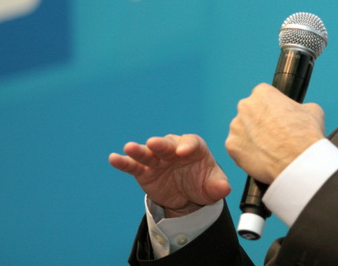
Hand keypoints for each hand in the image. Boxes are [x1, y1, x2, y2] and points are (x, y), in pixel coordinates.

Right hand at [109, 134, 230, 216]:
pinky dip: (124, 162)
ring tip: (129, 147)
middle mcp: (174, 149)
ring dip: (139, 150)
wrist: (188, 195)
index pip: (191, 143)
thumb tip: (224, 188)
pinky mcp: (145, 171)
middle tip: (155, 143)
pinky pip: (134, 165)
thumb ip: (218, 186)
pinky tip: (114, 158)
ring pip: (148, 152)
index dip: (188, 146)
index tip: (184, 151)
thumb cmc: (203, 183)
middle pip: (167, 144)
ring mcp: (158, 159)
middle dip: (161, 144)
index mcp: (194, 148)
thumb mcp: (213, 186)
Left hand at [226, 83, 324, 183]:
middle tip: (273, 136)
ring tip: (268, 149)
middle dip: (259, 123)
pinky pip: (238, 148)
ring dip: (251, 138)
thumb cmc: (305, 136)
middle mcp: (245, 106)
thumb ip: (299, 106)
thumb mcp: (312, 110)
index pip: (264, 97)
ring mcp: (236, 126)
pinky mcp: (232, 146)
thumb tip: (299, 111)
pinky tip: (261, 157)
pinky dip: (247, 153)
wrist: (298, 162)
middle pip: (250, 113)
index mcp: (263, 93)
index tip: (277, 119)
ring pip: (242, 131)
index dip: (272, 109)